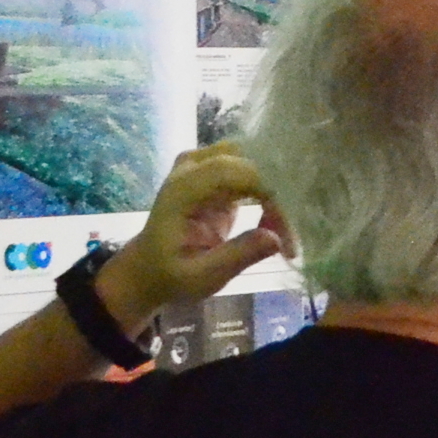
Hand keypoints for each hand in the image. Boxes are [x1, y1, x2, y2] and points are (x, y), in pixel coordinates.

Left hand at [97, 147, 291, 326]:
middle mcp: (192, 167)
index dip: (268, 193)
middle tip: (289, 235)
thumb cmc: (170, 274)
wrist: (148, 268)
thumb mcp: (201, 277)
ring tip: (282, 231)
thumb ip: (236, 256)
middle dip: (277, 193)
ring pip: (254, 162)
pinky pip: (252, 172)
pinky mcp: (217, 175)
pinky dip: (269, 195)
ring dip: (275, 193)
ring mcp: (203, 167)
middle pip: (249, 160)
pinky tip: (273, 223)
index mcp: (183, 188)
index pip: (236, 171)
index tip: (284, 233)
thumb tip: (276, 239)